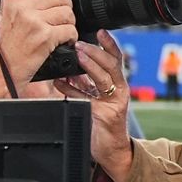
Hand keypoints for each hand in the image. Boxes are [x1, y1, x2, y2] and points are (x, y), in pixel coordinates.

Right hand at [0, 0, 76, 95]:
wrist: (3, 67)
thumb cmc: (6, 42)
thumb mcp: (4, 13)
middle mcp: (22, 5)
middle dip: (65, 6)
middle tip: (59, 17)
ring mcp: (34, 20)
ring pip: (68, 12)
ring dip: (69, 23)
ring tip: (59, 30)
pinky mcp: (45, 35)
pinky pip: (70, 29)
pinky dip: (71, 37)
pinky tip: (62, 41)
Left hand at [55, 30, 132, 181]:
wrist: (111, 150)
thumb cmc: (102, 125)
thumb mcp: (94, 99)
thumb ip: (85, 86)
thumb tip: (69, 71)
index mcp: (117, 85)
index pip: (116, 60)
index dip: (109, 45)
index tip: (100, 31)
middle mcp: (119, 91)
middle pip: (112, 65)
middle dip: (97, 52)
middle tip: (81, 44)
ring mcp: (115, 102)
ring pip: (105, 78)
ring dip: (91, 65)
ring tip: (78, 56)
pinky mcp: (108, 114)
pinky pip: (90, 98)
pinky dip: (74, 90)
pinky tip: (62, 83)